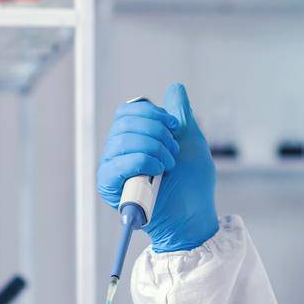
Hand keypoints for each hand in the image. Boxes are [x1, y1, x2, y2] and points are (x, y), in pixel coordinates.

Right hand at [97, 82, 218, 253]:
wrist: (193, 216)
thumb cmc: (193, 185)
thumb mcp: (191, 141)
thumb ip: (181, 114)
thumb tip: (175, 88)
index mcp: (135, 139)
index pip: (128, 111)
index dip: (152, 113)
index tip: (174, 128)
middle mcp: (119, 152)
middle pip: (124, 121)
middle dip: (157, 131)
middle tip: (173, 152)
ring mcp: (113, 169)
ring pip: (122, 139)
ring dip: (154, 149)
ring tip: (168, 166)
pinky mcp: (110, 187)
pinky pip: (117, 164)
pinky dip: (142, 162)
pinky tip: (157, 173)